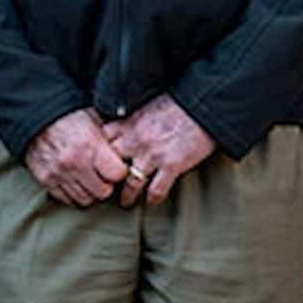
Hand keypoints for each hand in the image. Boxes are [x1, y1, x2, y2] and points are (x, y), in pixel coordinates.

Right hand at [24, 107, 128, 206]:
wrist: (34, 113)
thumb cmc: (68, 113)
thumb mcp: (94, 117)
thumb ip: (109, 136)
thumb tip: (126, 145)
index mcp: (90, 145)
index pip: (118, 174)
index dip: (120, 170)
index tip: (117, 166)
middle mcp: (75, 162)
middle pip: (103, 192)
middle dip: (107, 184)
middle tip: (103, 174)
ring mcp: (59, 173)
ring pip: (85, 199)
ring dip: (90, 190)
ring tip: (89, 177)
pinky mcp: (45, 180)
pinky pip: (66, 199)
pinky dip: (73, 192)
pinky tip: (74, 179)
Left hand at [102, 95, 217, 207]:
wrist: (205, 102)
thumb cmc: (181, 100)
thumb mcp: (150, 102)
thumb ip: (135, 117)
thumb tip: (127, 124)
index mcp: (131, 121)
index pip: (102, 140)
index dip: (97, 152)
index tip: (97, 161)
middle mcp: (137, 139)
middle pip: (110, 165)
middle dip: (107, 177)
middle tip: (105, 187)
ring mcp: (153, 154)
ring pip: (131, 183)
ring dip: (127, 195)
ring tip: (125, 202)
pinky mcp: (172, 165)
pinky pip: (156, 190)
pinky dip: (153, 198)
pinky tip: (152, 201)